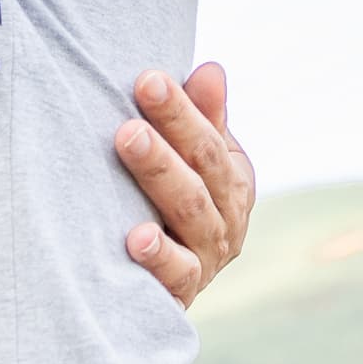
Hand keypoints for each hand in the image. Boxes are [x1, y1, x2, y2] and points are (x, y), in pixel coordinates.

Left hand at [117, 61, 253, 305]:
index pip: (210, 141)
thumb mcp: (194, 163)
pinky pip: (178, 274)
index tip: (146, 79)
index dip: (181, 110)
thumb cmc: (172, 206)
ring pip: (191, 214)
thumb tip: (210, 70)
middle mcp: (228, 220)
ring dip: (159, 176)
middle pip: (201, 173)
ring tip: (128, 144)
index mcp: (234, 182)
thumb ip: (203, 119)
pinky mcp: (182, 293)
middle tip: (129, 115)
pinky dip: (160, 256)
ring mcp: (208, 258)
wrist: (158, 287)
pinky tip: (135, 238)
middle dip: (167, 138)